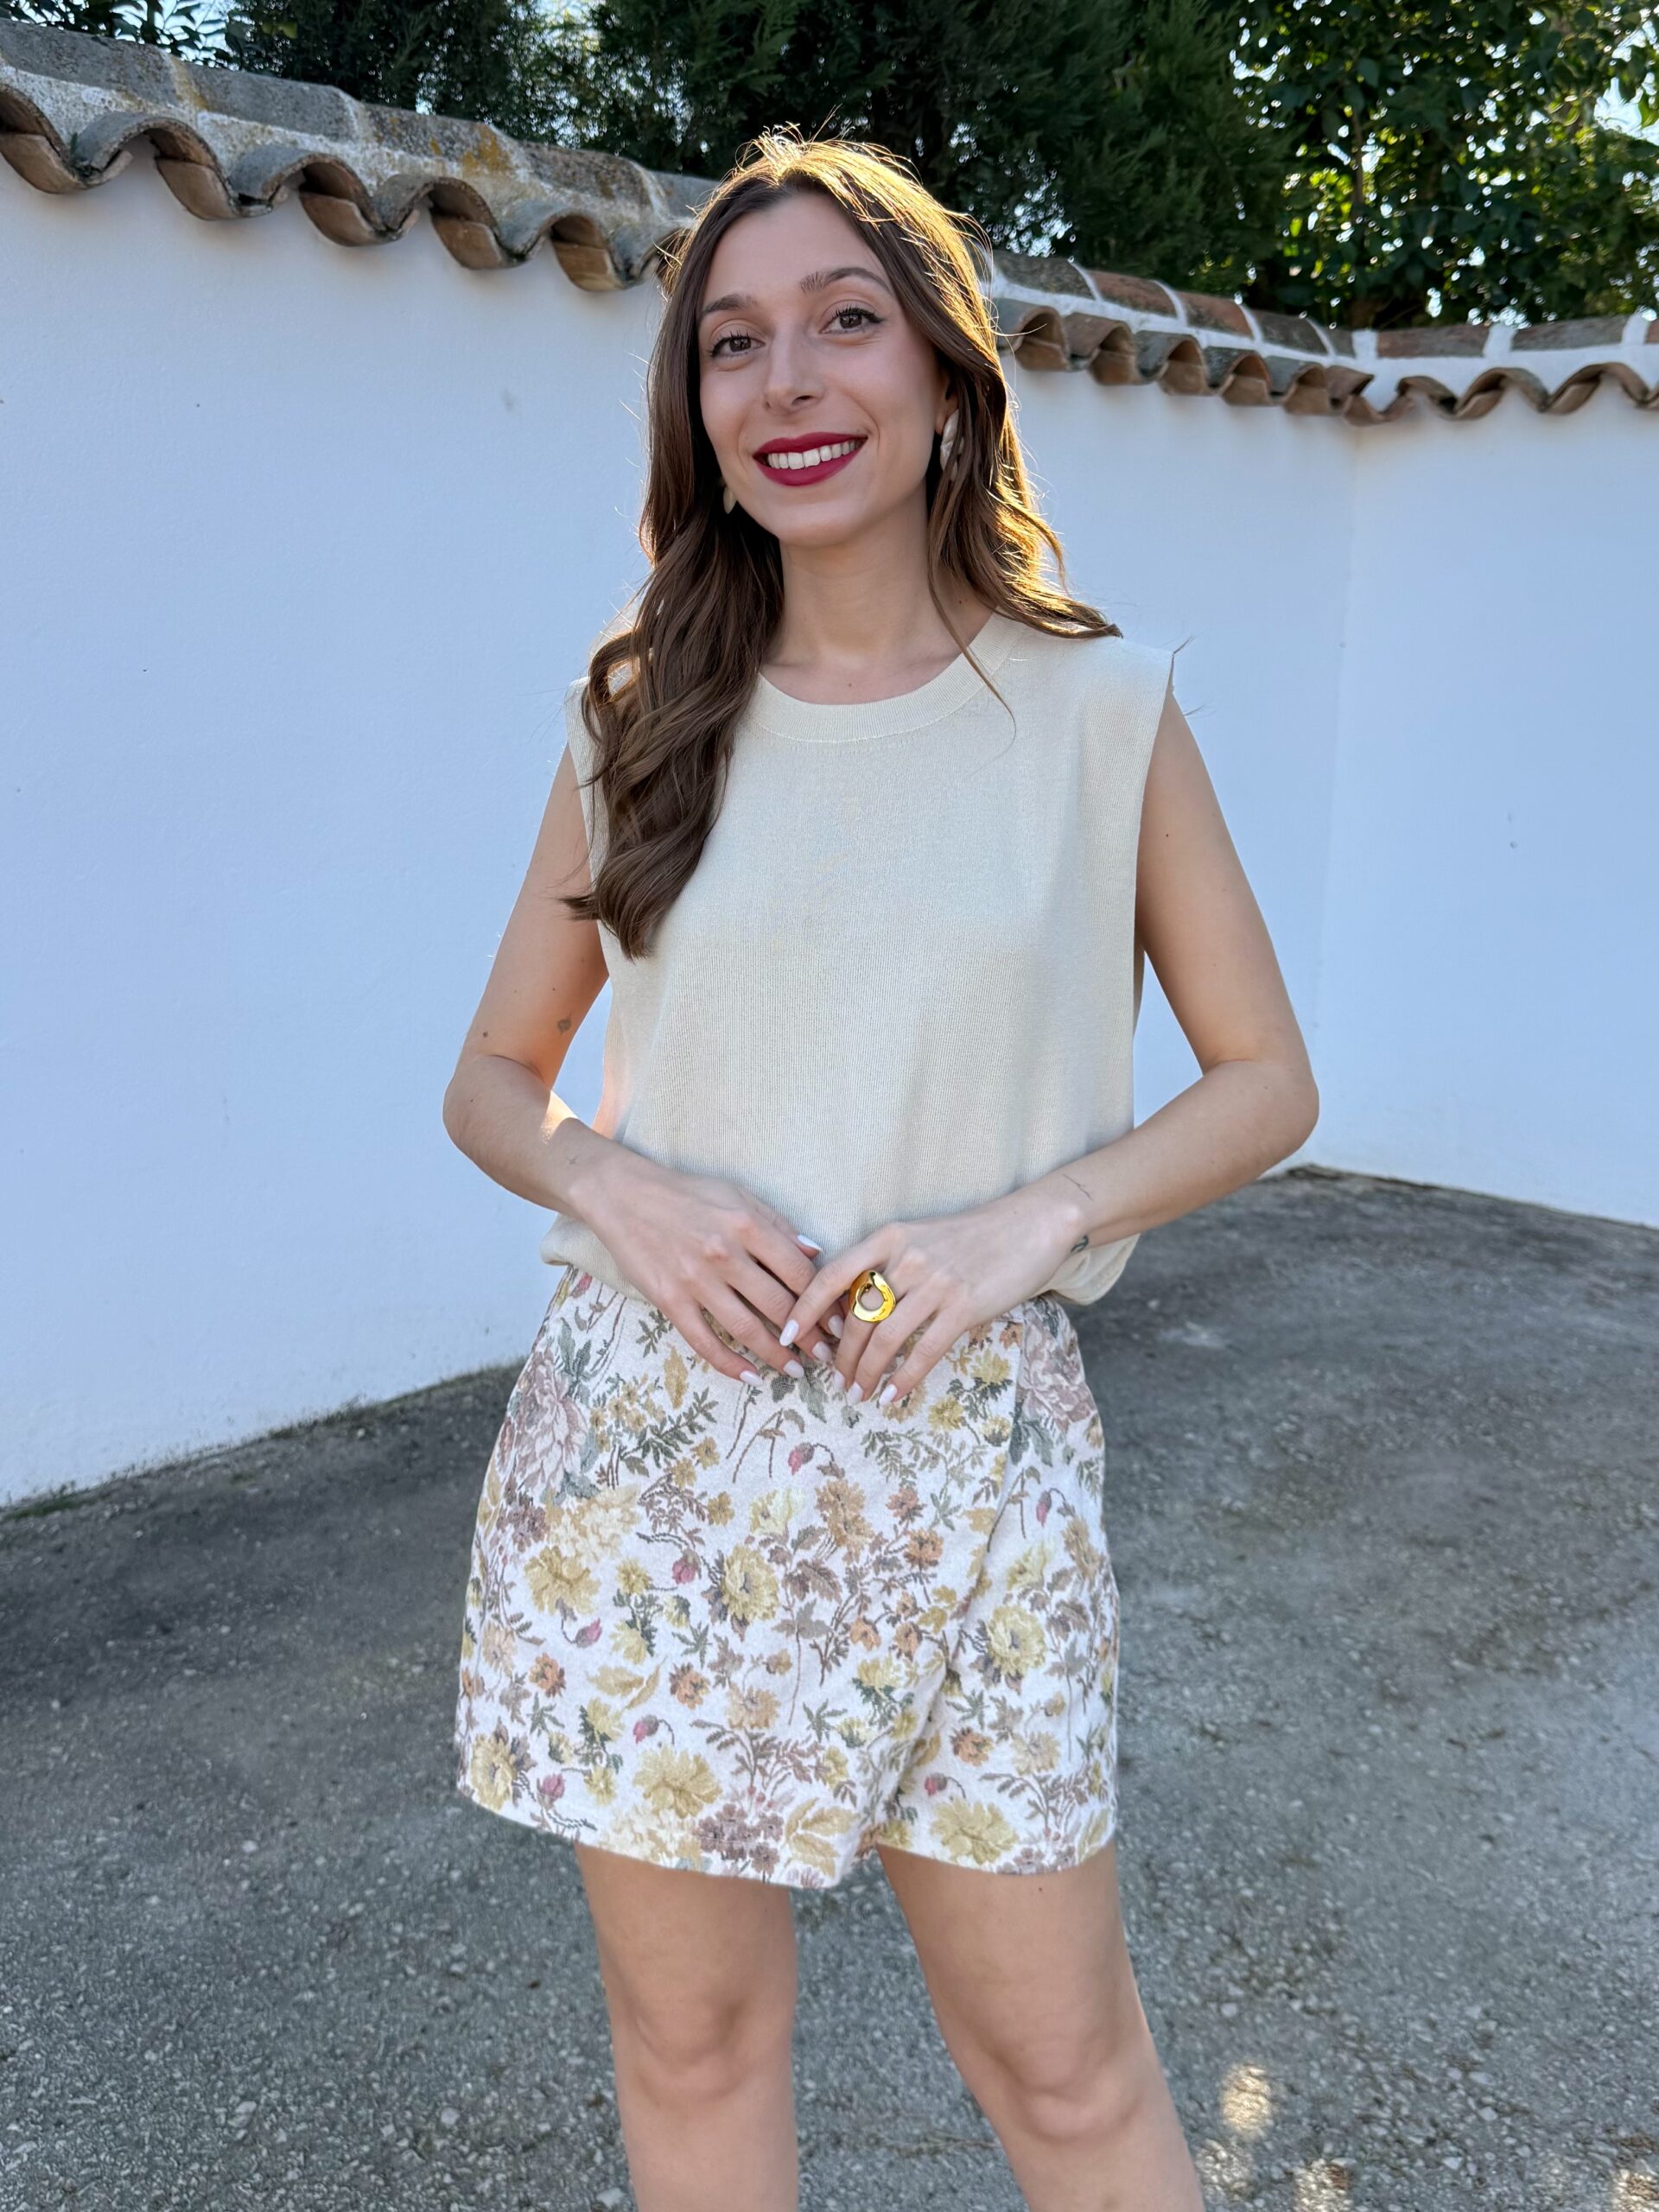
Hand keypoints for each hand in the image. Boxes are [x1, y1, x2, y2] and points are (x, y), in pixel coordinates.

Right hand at [577, 1147, 843, 1384]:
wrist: (624, 1195)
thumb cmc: (686, 1193)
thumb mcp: (736, 1195)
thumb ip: (776, 1225)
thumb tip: (816, 1253)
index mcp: (747, 1225)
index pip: (799, 1273)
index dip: (825, 1303)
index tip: (840, 1323)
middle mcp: (724, 1254)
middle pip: (779, 1305)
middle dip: (809, 1337)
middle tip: (826, 1357)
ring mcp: (695, 1280)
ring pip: (746, 1329)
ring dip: (775, 1355)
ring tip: (794, 1371)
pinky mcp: (669, 1299)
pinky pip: (704, 1341)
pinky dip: (729, 1364)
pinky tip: (749, 1377)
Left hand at [775, 1182, 1080, 1406]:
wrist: (1029, 1224)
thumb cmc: (972, 1236)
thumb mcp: (919, 1238)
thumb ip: (888, 1266)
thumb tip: (853, 1312)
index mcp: (888, 1236)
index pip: (831, 1275)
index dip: (803, 1309)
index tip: (786, 1336)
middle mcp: (907, 1257)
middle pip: (856, 1315)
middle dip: (840, 1355)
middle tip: (836, 1380)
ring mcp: (936, 1282)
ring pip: (885, 1338)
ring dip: (867, 1372)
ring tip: (860, 1393)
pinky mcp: (964, 1306)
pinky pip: (924, 1350)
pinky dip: (905, 1378)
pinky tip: (894, 1395)